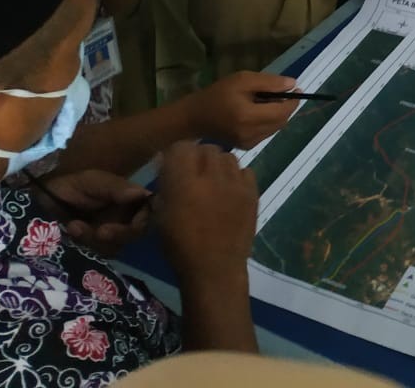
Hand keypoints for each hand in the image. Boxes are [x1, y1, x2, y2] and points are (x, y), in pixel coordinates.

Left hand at [34, 169, 151, 254]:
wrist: (39, 202)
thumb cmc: (69, 187)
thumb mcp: (93, 181)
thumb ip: (116, 188)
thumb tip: (144, 194)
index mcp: (128, 201)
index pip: (148, 213)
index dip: (146, 220)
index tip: (135, 223)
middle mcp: (122, 219)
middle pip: (134, 234)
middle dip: (120, 234)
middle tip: (102, 231)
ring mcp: (107, 236)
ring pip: (116, 246)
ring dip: (96, 240)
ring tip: (74, 227)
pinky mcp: (91, 249)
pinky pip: (98, 254)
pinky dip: (85, 244)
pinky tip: (71, 232)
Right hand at [154, 142, 256, 279]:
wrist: (215, 268)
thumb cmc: (180, 246)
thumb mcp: (160, 216)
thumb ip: (165, 187)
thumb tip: (166, 164)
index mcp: (184, 183)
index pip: (182, 147)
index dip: (176, 154)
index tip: (173, 165)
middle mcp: (212, 177)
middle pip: (207, 148)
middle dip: (198, 157)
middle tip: (194, 173)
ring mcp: (236, 184)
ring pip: (228, 157)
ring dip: (218, 165)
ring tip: (213, 182)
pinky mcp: (253, 193)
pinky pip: (245, 171)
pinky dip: (236, 176)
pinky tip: (229, 191)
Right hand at [182, 72, 297, 148]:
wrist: (194, 117)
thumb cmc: (217, 94)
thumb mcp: (242, 80)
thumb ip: (269, 82)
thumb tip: (292, 84)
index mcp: (249, 117)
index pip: (282, 112)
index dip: (293, 101)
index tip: (297, 89)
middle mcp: (251, 134)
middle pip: (282, 121)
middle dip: (285, 107)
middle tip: (279, 92)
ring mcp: (249, 143)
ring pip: (276, 127)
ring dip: (277, 114)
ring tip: (263, 101)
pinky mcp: (247, 147)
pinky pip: (267, 133)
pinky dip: (268, 121)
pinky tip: (256, 112)